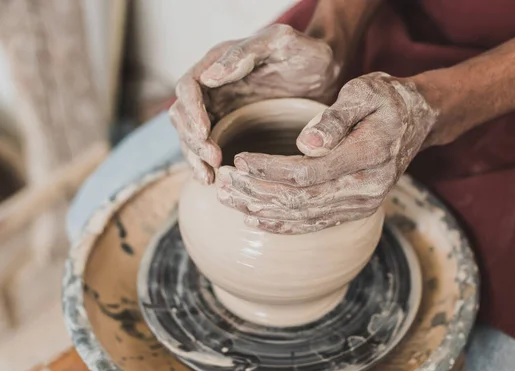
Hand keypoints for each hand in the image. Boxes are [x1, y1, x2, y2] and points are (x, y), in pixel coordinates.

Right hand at [169, 24, 338, 183]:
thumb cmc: (308, 54)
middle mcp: (214, 86)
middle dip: (193, 139)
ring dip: (195, 157)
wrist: (329, 75)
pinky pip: (209, 148)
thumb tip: (209, 76)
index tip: (204, 133)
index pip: (189, 87)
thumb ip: (247, 53)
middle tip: (214, 160)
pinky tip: (214, 180)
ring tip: (210, 178)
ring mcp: (221, 110)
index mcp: (220, 62)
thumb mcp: (283, 44)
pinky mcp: (232, 130)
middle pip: (183, 115)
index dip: (191, 111)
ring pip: (191, 136)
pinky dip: (206, 165)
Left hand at [216, 72, 437, 233]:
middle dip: (256, 193)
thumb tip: (305, 143)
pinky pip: (315, 223)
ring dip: (262, 210)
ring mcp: (363, 204)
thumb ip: (335, 118)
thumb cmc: (387, 100)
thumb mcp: (366, 92)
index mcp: (367, 156)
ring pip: (303, 216)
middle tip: (222, 183)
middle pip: (300, 200)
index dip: (268, 170)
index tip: (239, 160)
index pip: (306, 172)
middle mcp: (367, 189)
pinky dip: (283, 224)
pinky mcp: (357, 210)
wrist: (419, 120)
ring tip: (228, 200)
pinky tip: (255, 221)